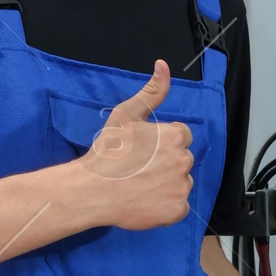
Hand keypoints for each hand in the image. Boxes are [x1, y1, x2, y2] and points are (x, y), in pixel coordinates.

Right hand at [80, 61, 193, 230]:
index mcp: (175, 135)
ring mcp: (182, 187)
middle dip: (166, 163)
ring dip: (167, 184)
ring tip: (140, 185)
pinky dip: (166, 206)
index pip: (181, 136)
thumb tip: (163, 65)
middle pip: (182, 159)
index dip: (161, 143)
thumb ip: (151, 92)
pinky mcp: (177, 210)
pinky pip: (179, 206)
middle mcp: (184, 160)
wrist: (91, 190)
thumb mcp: (126, 115)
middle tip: (139, 168)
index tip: (143, 150)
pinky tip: (145, 200)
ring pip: (181, 183)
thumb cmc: (107, 152)